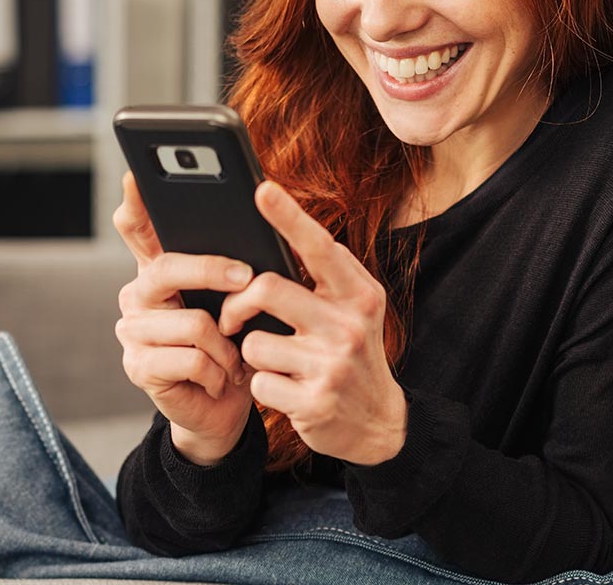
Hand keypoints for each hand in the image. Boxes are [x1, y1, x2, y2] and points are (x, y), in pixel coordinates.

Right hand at [112, 171, 254, 465]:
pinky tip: (218, 379)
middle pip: (166, 268)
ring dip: (225, 345)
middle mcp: (136, 294)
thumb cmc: (234, 344)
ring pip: (190, 321)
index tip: (136, 175)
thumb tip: (264, 224)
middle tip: (244, 277)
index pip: (138, 229)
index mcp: (158, 270)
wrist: (223, 408)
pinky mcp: (138, 367)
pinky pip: (190, 358)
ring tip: (231, 358)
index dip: (135, 203)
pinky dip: (217, 371)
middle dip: (210, 271)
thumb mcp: (237, 301)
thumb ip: (234, 267)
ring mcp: (132, 331)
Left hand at [218, 180, 406, 465]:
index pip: (317, 246)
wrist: (379, 424)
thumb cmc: (353, 354)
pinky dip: (261, 387)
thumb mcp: (354, 310)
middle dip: (237, 303)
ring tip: (277, 363)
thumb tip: (280, 230)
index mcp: (359, 293)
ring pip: (254, 341)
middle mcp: (349, 324)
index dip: (288, 216)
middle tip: (232, 316)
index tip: (261, 189)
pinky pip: (258, 382)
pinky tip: (284, 391)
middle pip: (266, 289)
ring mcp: (333, 365)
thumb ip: (325, 274)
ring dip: (252, 354)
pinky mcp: (315, 402)